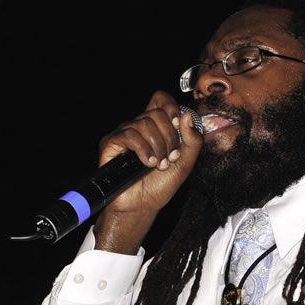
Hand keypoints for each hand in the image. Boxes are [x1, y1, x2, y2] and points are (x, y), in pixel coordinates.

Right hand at [94, 91, 202, 253]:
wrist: (142, 206)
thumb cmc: (160, 185)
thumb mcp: (185, 162)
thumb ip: (193, 140)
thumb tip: (187, 116)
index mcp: (156, 126)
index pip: (161, 99)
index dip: (171, 106)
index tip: (178, 125)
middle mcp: (138, 126)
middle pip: (157, 112)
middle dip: (169, 137)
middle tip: (170, 157)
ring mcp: (124, 133)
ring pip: (145, 123)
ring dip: (158, 146)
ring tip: (159, 164)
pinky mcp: (111, 143)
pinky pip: (129, 134)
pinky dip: (143, 149)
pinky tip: (148, 163)